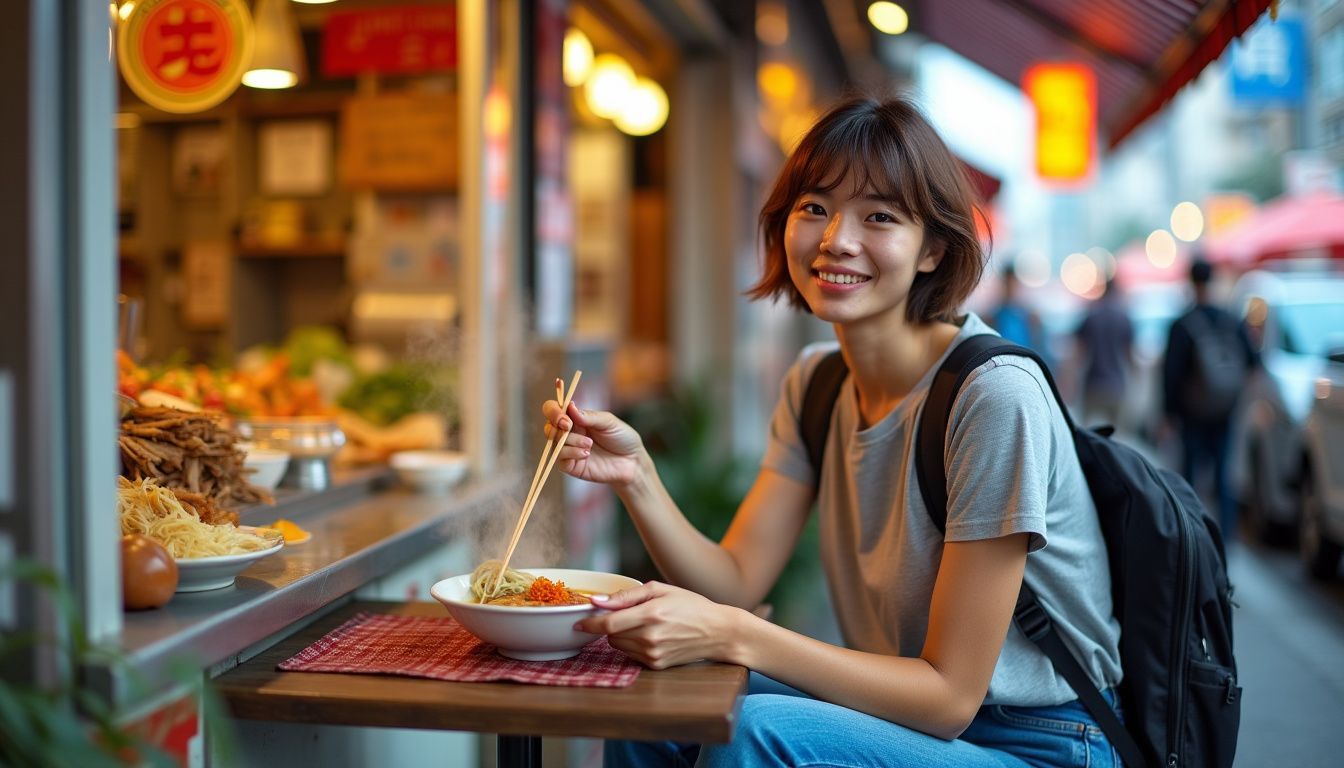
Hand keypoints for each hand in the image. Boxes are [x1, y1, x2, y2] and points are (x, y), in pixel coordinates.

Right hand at [542, 400, 645, 487]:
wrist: (633, 461)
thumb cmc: (622, 438)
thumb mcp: (608, 422)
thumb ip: (589, 416)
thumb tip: (569, 406)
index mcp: (576, 418)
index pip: (554, 410)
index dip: (553, 411)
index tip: (564, 415)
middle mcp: (569, 433)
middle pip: (549, 427)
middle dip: (556, 424)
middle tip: (569, 425)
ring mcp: (569, 450)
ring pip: (555, 442)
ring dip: (570, 441)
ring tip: (589, 444)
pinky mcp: (572, 466)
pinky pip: (560, 459)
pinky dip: (571, 453)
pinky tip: (586, 454)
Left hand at [574, 581, 741, 668]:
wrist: (717, 632)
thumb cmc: (690, 605)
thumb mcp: (660, 590)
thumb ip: (626, 596)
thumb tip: (597, 601)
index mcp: (650, 614)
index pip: (608, 624)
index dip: (589, 623)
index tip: (578, 621)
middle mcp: (650, 637)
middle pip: (610, 635)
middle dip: (610, 625)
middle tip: (625, 614)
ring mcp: (653, 654)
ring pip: (618, 646)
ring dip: (620, 635)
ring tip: (641, 624)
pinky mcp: (656, 665)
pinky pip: (631, 655)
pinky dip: (633, 645)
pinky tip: (650, 636)